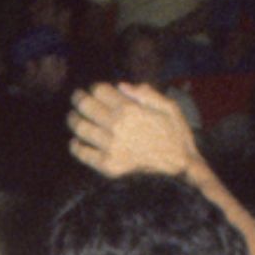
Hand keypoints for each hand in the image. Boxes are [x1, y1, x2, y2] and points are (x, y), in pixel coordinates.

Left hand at [66, 83, 200, 180]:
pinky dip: (76, 146)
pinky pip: (83, 153)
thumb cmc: (177, 136)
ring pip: (80, 128)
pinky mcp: (108, 165)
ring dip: (73, 119)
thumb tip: (120, 86)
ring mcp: (110, 147)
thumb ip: (147, 94)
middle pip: (85, 106)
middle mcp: (117, 126)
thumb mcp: (170, 108)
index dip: (94, 88)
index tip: (93, 89)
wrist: (181, 169)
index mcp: (131, 110)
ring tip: (73, 117)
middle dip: (78, 98)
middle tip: (76, 98)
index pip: (99, 91)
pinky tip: (75, 142)